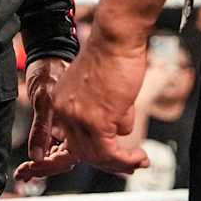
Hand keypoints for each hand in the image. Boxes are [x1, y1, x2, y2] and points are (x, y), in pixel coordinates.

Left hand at [14, 57, 72, 182]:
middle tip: (23, 175)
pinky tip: (32, 157)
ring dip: (43, 162)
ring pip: (60, 152)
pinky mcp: (63, 121)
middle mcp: (75, 129)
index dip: (48, 168)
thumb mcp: (43, 99)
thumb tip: (37, 156)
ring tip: (24, 172)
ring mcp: (70, 126)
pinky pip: (56, 142)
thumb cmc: (51, 70)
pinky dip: (44, 151)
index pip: (65, 158)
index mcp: (75, 125)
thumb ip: (42, 128)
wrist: (51, 55)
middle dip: (43, 169)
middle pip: (63, 159)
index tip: (31, 172)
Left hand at [51, 23, 149, 174]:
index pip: (69, 139)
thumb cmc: (113, 53)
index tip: (108, 158)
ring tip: (138, 160)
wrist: (117, 37)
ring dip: (121, 163)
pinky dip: (126, 159)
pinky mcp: (96, 120)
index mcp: (60, 100)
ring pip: (97, 155)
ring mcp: (78, 117)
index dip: (88, 152)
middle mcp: (64, 110)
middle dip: (109, 161)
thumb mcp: (101, 86)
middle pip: (82, 151)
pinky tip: (140, 157)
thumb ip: (104, 109)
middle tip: (129, 163)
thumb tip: (119, 129)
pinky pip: (110, 152)